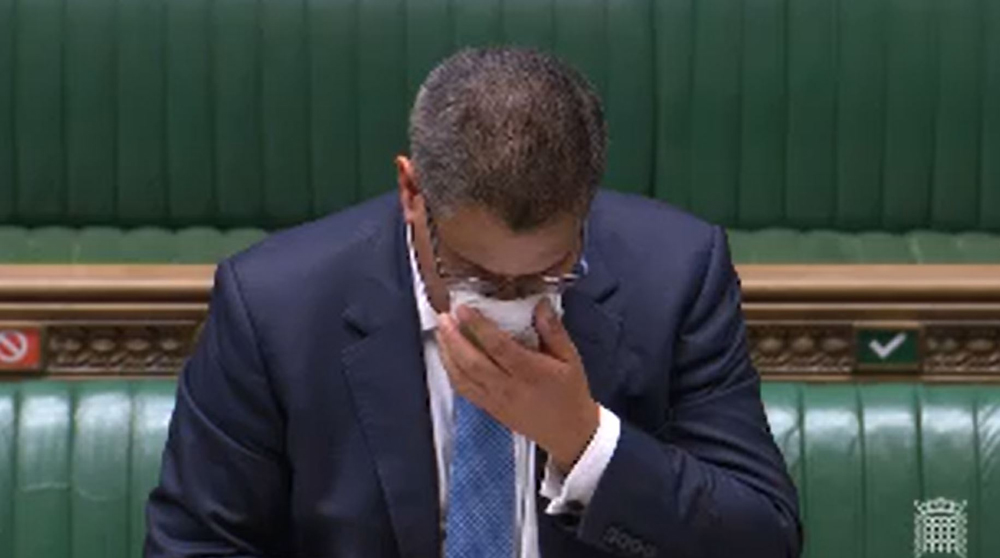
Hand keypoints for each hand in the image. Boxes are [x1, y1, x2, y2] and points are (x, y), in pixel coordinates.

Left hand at [436, 298, 599, 472]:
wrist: (569, 434)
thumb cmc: (570, 394)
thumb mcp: (570, 359)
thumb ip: (554, 331)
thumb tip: (540, 304)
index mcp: (531, 372)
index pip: (498, 346)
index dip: (478, 326)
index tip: (463, 309)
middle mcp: (509, 387)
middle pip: (473, 362)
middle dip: (453, 338)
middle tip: (444, 317)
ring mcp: (495, 400)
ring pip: (463, 377)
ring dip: (447, 353)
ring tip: (441, 331)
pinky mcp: (489, 408)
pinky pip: (463, 390)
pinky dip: (451, 371)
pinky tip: (447, 356)